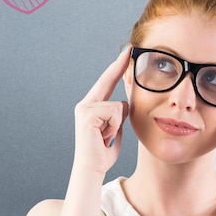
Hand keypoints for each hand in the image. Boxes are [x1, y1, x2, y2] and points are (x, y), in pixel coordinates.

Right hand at [73, 46, 130, 175]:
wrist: (92, 168)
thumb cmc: (104, 152)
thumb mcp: (115, 129)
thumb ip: (118, 115)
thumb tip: (124, 103)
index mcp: (92, 106)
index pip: (108, 82)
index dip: (118, 67)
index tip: (127, 53)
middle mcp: (85, 104)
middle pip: (108, 80)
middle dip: (119, 65)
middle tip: (130, 48)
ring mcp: (85, 108)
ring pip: (117, 106)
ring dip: (118, 124)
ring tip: (107, 136)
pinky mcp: (87, 114)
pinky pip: (114, 113)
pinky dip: (115, 126)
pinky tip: (104, 136)